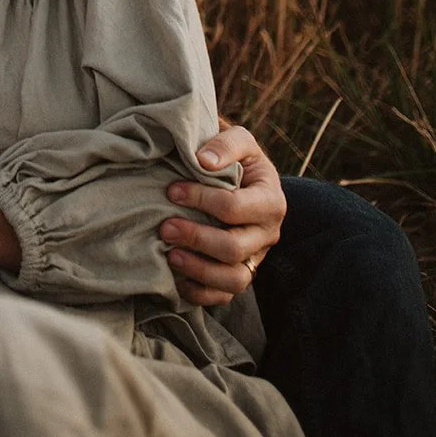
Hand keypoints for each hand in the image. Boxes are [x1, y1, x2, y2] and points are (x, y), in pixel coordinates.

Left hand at [162, 125, 285, 306]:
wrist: (244, 178)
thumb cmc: (237, 158)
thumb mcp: (240, 140)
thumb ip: (226, 144)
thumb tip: (204, 161)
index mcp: (271, 200)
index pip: (235, 207)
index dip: (201, 200)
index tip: (171, 191)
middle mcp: (268, 234)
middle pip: (234, 248)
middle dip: (196, 238)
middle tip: (164, 228)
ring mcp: (256, 258)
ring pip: (235, 280)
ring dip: (199, 270)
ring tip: (170, 256)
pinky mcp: (242, 274)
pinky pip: (225, 296)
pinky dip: (201, 293)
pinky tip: (176, 279)